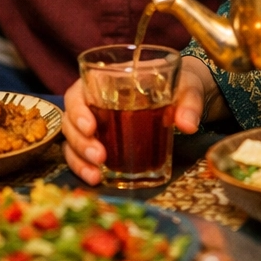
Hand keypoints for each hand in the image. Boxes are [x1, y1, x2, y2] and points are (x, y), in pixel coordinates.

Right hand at [61, 58, 211, 184]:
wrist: (186, 97)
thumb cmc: (180, 86)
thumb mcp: (188, 88)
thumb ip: (189, 103)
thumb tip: (188, 124)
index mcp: (107, 81)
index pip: (78, 92)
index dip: (77, 109)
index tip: (91, 126)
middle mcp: (95, 102)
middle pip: (71, 120)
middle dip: (81, 141)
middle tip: (100, 156)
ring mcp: (98, 125)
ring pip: (72, 141)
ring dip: (79, 159)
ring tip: (97, 174)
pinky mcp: (103, 143)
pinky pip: (82, 155)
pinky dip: (84, 168)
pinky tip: (96, 179)